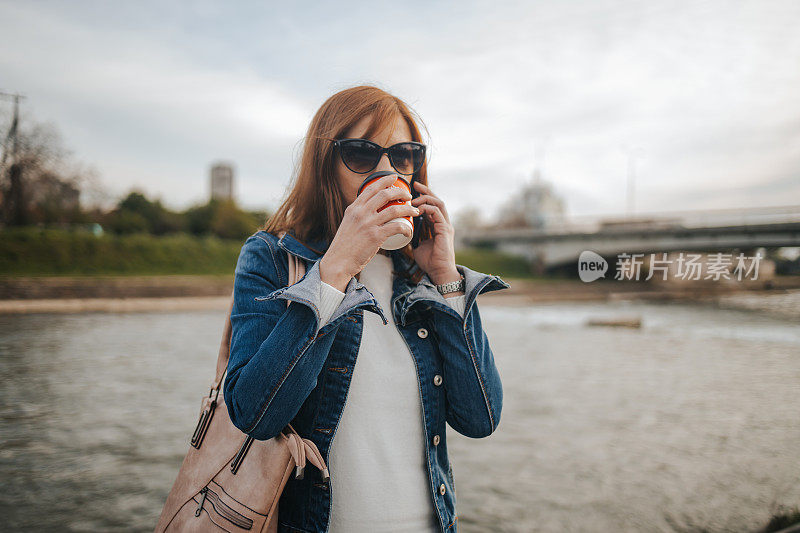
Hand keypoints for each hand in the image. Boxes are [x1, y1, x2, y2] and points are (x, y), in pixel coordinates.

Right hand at [320, 174, 419, 290]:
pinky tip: (408, 229)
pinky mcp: (375, 236)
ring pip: (394, 209)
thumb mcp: (348, 224)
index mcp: (353, 208)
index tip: (394, 178)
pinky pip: (396, 226)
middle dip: (400, 192)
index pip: (371, 188)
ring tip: (415, 211)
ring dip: (408, 208)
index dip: (384, 180)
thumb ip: (358, 216)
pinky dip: (406, 227)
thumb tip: (370, 211)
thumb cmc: (344, 246)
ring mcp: (368, 224)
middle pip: (385, 194)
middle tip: (408, 195)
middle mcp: (361, 213)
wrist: (338, 261)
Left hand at [410, 181, 459, 284]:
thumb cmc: (430, 262)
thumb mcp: (417, 246)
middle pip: (437, 200)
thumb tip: (401, 232)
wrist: (439, 273)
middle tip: (414, 185)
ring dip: (425, 199)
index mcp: (437, 225)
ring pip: (438, 204)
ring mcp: (445, 226)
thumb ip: (412, 237)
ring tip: (414, 199)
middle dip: (426, 191)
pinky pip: (437, 213)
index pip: (432, 205)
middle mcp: (443, 223)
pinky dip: (427, 209)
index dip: (423, 196)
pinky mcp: (445, 230)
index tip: (413, 189)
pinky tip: (418, 209)